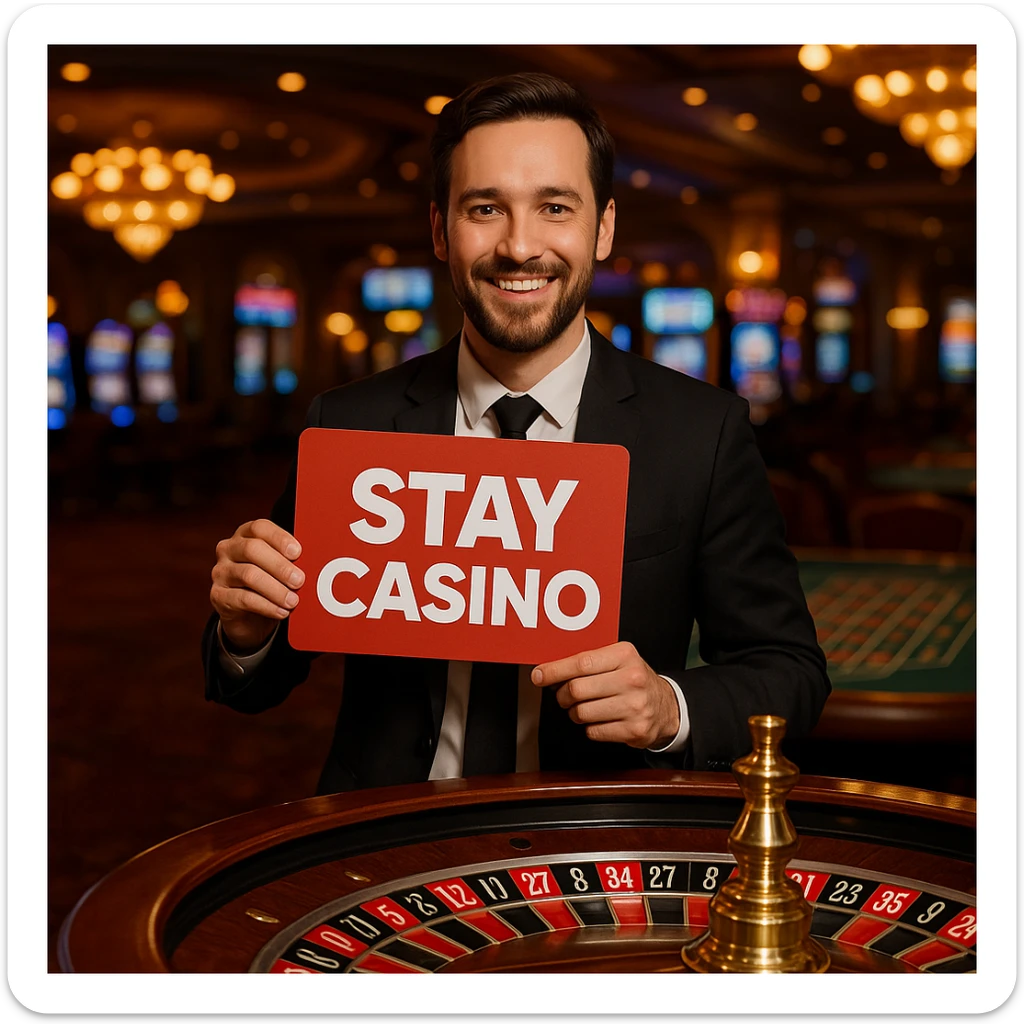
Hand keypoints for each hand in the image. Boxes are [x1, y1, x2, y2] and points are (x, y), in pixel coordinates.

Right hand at [210, 519, 303, 652]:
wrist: (249, 616)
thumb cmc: (270, 583)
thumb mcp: (280, 569)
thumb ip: (292, 561)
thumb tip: (316, 562)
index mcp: (246, 535)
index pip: (259, 528)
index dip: (279, 538)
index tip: (298, 552)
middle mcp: (229, 549)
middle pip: (252, 549)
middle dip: (280, 565)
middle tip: (299, 580)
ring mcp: (220, 572)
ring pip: (249, 575)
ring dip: (275, 589)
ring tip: (293, 600)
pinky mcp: (218, 595)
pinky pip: (242, 599)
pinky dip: (266, 606)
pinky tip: (281, 612)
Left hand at [532, 641, 679, 749]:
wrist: (666, 707)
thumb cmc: (633, 680)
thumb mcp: (617, 660)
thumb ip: (587, 661)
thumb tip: (548, 670)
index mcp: (625, 655)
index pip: (580, 662)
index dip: (554, 671)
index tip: (539, 676)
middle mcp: (632, 679)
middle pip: (576, 689)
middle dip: (562, 695)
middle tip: (564, 695)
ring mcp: (634, 706)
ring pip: (581, 712)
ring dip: (575, 712)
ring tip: (584, 707)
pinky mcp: (634, 730)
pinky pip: (593, 731)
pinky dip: (590, 727)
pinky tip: (600, 719)